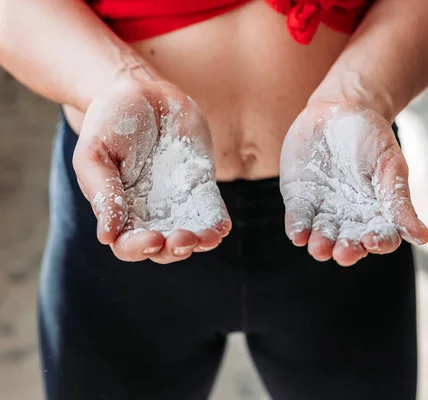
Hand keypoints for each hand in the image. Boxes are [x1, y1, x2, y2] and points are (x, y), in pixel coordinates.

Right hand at [73, 78, 230, 262]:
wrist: (143, 92)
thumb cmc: (111, 122)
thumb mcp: (95, 154)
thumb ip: (102, 193)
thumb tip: (106, 237)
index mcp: (120, 211)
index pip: (128, 244)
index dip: (139, 249)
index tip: (152, 238)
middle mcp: (150, 213)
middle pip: (163, 249)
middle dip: (173, 249)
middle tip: (182, 238)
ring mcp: (178, 202)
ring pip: (190, 236)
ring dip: (200, 243)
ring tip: (207, 238)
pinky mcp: (201, 187)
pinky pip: (211, 213)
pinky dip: (217, 224)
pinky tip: (220, 228)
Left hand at [280, 102, 427, 265]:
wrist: (338, 110)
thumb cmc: (371, 137)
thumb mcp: (390, 165)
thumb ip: (399, 200)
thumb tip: (423, 237)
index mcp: (377, 214)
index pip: (381, 238)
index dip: (378, 243)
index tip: (373, 241)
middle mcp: (350, 220)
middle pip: (349, 243)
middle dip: (346, 250)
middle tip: (342, 252)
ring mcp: (324, 212)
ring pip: (322, 237)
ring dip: (320, 245)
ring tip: (319, 248)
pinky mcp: (300, 201)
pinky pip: (298, 220)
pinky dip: (298, 229)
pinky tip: (298, 234)